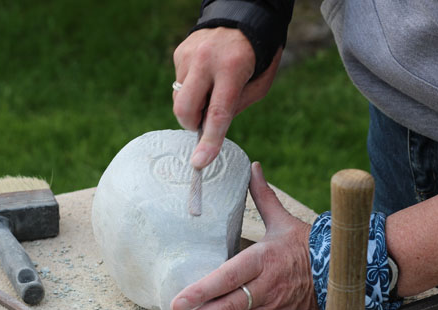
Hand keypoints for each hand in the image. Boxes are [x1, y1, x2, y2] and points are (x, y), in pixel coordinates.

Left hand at [156, 162, 320, 309]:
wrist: (341, 276)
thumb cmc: (308, 247)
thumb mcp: (284, 221)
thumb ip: (262, 195)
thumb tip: (252, 167)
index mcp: (264, 260)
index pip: (228, 277)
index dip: (203, 290)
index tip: (178, 301)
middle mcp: (265, 288)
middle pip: (225, 309)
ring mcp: (270, 309)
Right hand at [172, 28, 281, 169]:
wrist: (242, 19)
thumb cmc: (255, 59)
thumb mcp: (258, 85)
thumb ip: (235, 108)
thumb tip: (209, 129)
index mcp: (232, 69)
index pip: (218, 113)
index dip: (209, 141)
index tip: (199, 162)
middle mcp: (206, 60)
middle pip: (185, 109)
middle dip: (191, 124)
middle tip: (205, 120)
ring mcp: (188, 55)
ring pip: (179, 99)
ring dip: (193, 104)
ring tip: (211, 88)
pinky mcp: (178, 53)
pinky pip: (178, 84)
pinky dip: (191, 88)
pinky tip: (205, 75)